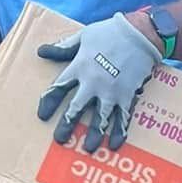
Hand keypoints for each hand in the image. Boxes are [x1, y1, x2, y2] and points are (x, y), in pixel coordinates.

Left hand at [36, 12, 159, 154]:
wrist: (140, 34)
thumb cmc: (110, 33)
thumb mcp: (83, 36)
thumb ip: (63, 47)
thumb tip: (41, 51)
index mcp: (79, 67)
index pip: (58, 88)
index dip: (49, 103)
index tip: (42, 116)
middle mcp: (93, 82)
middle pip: (76, 108)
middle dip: (67, 125)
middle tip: (61, 140)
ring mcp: (112, 91)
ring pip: (100, 118)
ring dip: (95, 135)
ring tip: (89, 149)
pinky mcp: (128, 95)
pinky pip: (123, 117)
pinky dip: (120, 131)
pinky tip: (116, 144)